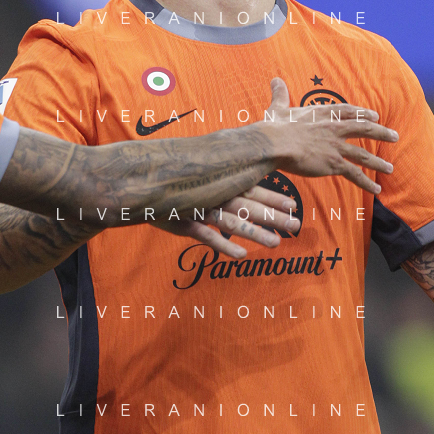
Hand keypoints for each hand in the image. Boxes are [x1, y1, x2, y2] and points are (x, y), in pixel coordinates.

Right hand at [151, 185, 298, 257]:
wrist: (137, 186)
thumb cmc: (172, 184)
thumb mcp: (198, 178)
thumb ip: (221, 180)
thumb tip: (244, 180)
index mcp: (219, 184)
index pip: (252, 190)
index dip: (273, 198)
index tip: (294, 205)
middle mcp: (213, 195)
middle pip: (249, 207)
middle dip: (273, 216)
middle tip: (296, 226)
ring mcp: (199, 210)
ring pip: (232, 222)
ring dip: (255, 233)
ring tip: (276, 244)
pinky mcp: (183, 224)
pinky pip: (206, 236)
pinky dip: (222, 245)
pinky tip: (240, 256)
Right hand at [258, 78, 397, 193]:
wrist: (275, 144)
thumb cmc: (274, 127)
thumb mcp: (278, 108)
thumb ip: (280, 95)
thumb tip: (275, 80)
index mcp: (322, 114)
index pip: (347, 112)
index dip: (362, 114)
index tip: (374, 116)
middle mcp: (334, 128)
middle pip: (363, 129)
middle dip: (381, 133)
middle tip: (395, 136)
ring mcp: (336, 146)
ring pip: (363, 155)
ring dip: (378, 162)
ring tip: (390, 168)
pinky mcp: (333, 163)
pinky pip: (354, 174)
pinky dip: (366, 182)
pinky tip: (376, 189)